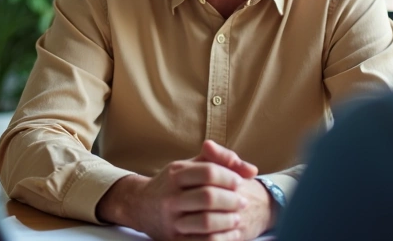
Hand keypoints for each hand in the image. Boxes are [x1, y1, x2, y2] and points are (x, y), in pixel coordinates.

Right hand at [97, 140, 262, 239]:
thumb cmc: (174, 184)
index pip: (208, 172)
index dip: (229, 177)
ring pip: (205, 221)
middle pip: (208, 197)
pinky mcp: (173, 239)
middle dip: (232, 200)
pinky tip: (231, 233)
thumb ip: (220, 160)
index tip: (239, 182)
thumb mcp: (191, 166)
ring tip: (237, 218)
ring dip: (228, 220)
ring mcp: (170, 219)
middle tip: (243, 202)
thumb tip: (251, 170)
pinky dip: (222, 238)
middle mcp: (170, 196)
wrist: (140, 206)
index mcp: (175, 174)